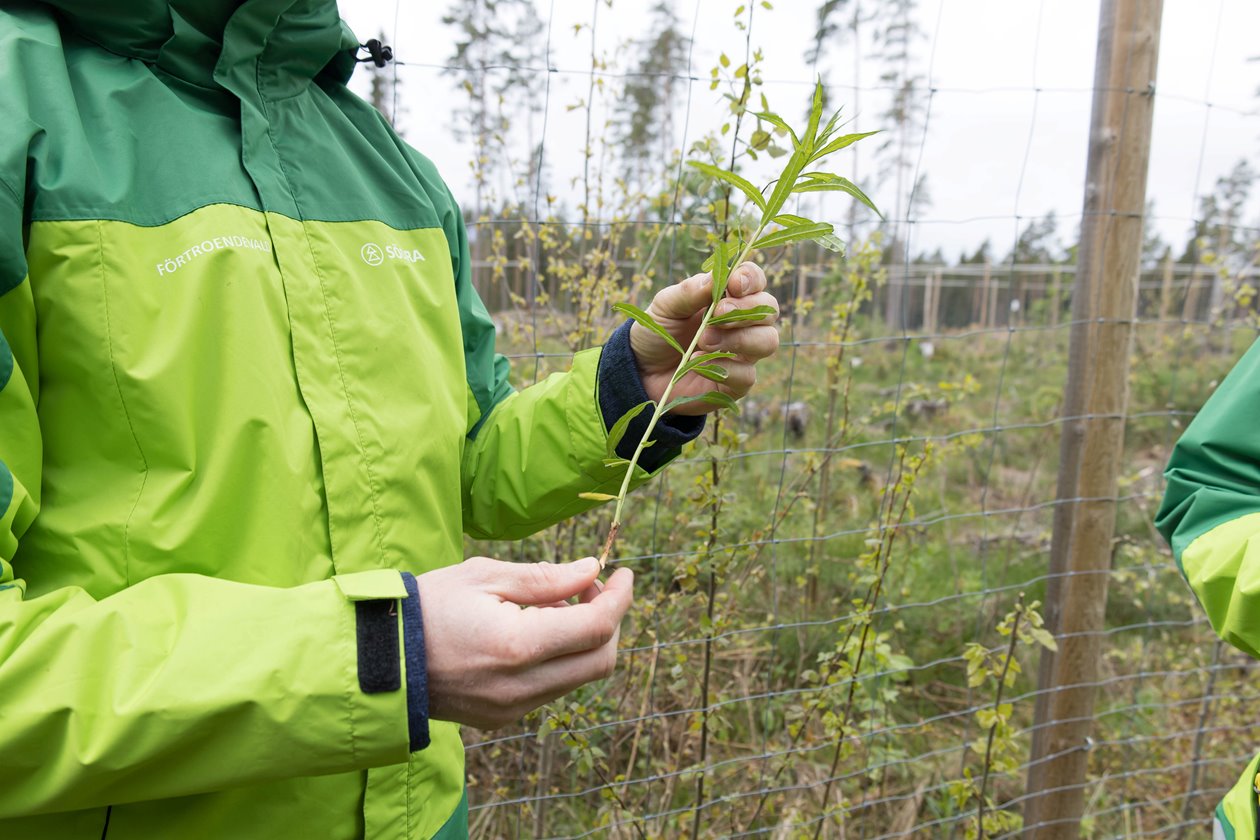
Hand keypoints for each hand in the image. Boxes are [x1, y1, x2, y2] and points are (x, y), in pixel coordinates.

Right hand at [417, 556, 632, 729]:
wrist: (376, 658)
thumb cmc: (427, 606)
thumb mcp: (484, 575)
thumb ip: (546, 577)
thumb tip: (592, 570)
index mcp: (518, 646)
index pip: (597, 627)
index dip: (620, 598)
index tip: (625, 573)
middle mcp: (521, 686)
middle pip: (600, 661)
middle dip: (609, 621)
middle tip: (590, 587)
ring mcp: (512, 709)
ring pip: (579, 678)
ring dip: (585, 640)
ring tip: (556, 605)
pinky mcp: (502, 718)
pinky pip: (551, 690)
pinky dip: (560, 659)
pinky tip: (536, 632)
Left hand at [629, 262, 778, 414]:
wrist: (643, 372)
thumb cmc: (658, 332)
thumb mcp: (665, 306)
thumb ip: (689, 291)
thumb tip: (715, 278)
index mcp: (728, 297)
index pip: (755, 280)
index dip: (751, 279)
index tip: (734, 284)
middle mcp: (743, 323)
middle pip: (769, 310)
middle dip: (746, 309)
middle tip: (717, 314)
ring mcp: (743, 353)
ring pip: (768, 341)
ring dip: (738, 338)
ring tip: (704, 341)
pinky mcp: (738, 382)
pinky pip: (748, 375)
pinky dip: (724, 368)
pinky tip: (698, 363)